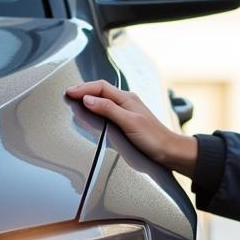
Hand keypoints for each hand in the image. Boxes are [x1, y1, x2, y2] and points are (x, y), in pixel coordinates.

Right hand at [65, 80, 197, 173]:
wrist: (170, 152)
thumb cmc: (154, 139)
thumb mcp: (129, 122)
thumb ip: (108, 109)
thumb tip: (88, 99)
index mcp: (127, 98)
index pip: (100, 87)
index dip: (83, 88)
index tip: (69, 92)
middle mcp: (127, 101)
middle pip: (101, 90)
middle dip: (84, 90)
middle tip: (69, 94)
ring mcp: (129, 110)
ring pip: (105, 98)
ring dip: (90, 97)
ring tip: (77, 100)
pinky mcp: (129, 120)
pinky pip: (109, 108)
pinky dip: (97, 107)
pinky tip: (94, 112)